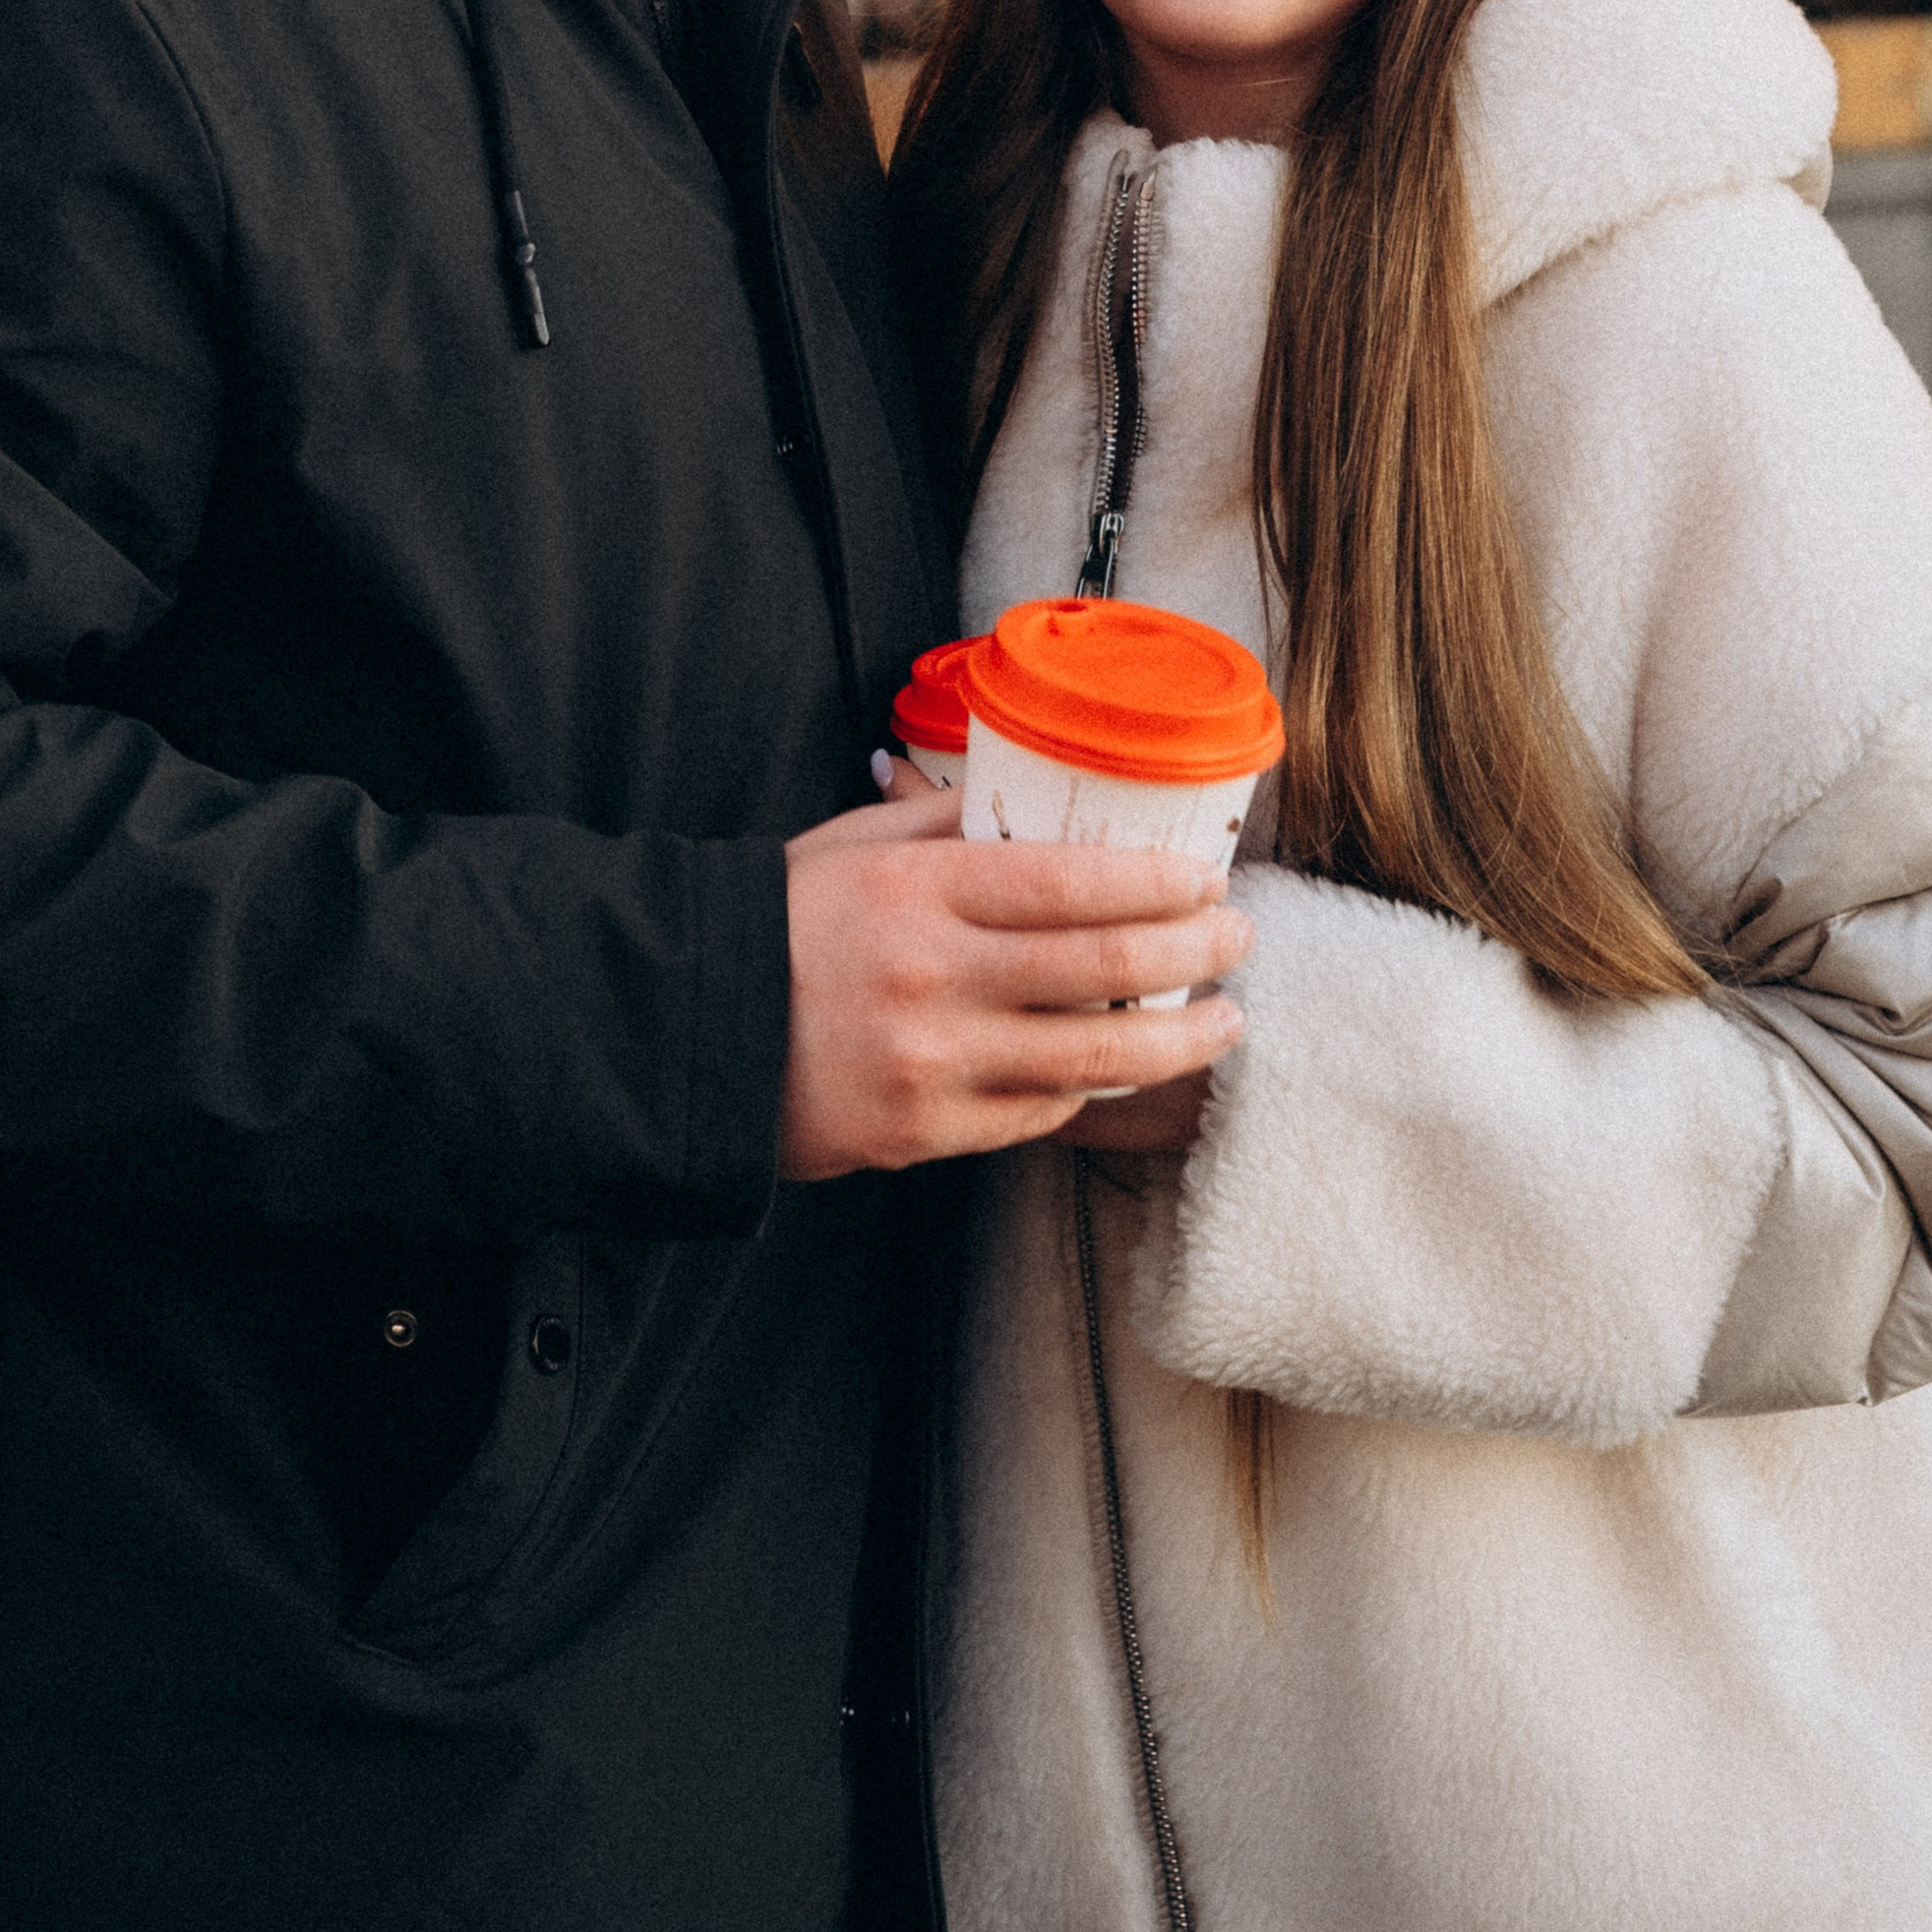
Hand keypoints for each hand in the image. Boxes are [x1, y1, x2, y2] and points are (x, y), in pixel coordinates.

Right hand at [777, 783, 1252, 1180]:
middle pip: (1099, 967)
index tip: (1208, 881)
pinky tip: (1127, 1067)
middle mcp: (934, 978)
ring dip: (1176, 1042)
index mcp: (919, 891)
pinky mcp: (924, 1133)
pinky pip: (1037, 1113)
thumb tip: (1043, 798)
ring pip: (1089, 1058)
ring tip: (1224, 1023)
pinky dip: (1092, 1088)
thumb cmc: (783, 923)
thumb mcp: (857, 844)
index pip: (1068, 884)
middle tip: (1239, 942)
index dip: (1155, 885)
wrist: (693, 1032)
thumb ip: (952, 822)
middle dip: (1191, 955)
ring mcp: (932, 1064)